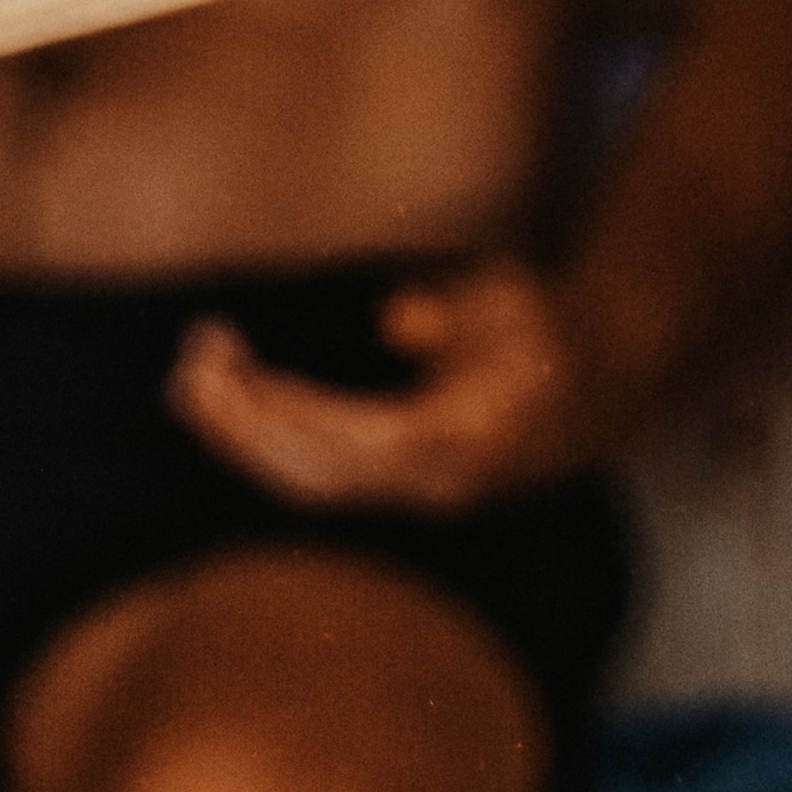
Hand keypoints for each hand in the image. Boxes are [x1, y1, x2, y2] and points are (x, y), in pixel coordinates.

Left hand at [167, 259, 618, 511]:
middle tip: (191, 363)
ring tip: (195, 376)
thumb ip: (455, 311)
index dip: (294, 413)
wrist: (599, 388)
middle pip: (321, 477)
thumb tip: (397, 320)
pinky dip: (266, 442)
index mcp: (469, 440)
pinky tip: (230, 398)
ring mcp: (414, 492)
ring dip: (244, 435)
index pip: (364, 444)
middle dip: (246, 428)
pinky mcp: (395, 486)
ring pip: (311, 484)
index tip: (237, 370)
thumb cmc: (547, 327)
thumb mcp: (512, 299)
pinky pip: (318, 476)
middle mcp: (438, 482)